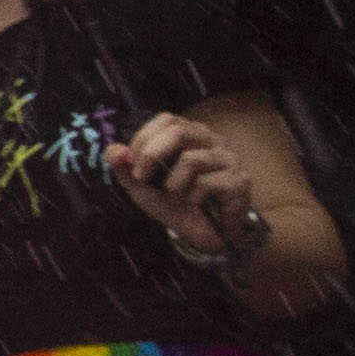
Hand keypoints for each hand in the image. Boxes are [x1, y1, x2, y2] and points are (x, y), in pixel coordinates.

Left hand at [110, 113, 263, 258]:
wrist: (201, 235)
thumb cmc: (174, 203)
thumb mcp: (141, 186)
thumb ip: (124, 167)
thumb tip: (114, 150)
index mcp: (191, 134)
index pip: (167, 120)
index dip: (144, 140)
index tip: (133, 166)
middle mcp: (213, 141)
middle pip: (179, 130)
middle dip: (151, 154)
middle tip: (140, 178)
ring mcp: (230, 159)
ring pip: (191, 160)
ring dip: (173, 185)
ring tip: (178, 197)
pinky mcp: (240, 181)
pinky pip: (207, 184)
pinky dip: (193, 199)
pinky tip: (198, 205)